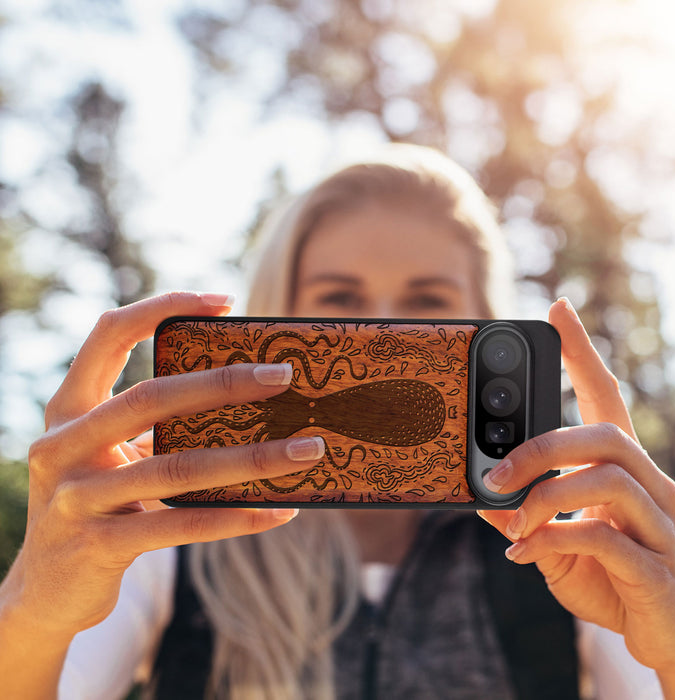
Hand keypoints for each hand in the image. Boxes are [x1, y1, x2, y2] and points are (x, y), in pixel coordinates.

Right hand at [2, 292, 323, 640]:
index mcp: (68, 409)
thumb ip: (156, 427)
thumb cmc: (98, 504)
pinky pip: (182, 525)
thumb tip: (250, 400)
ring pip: (177, 468)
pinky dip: (237, 517)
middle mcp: (62, 446)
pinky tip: (280, 511)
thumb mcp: (113, 455)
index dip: (162, 307)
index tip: (224, 301)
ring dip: (253, 458)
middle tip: (284, 375)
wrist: (46, 591)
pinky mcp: (98, 546)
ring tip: (307, 450)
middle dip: (224, 383)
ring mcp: (76, 498)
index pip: (108, 334)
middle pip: (151, 398)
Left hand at [478, 298, 674, 691]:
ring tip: (512, 522)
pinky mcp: (656, 566)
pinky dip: (554, 540)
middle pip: (604, 434)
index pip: (605, 395)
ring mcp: (659, 523)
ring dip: (545, 497)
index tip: (558, 309)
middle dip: (541, 447)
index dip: (582, 352)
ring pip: (607, 479)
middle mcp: (649, 484)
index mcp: (622, 468)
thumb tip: (479, 496)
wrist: (664, 635)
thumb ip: (523, 515)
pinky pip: (604, 538)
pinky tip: (524, 554)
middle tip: (495, 472)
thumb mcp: (553, 540)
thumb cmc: (609, 576)